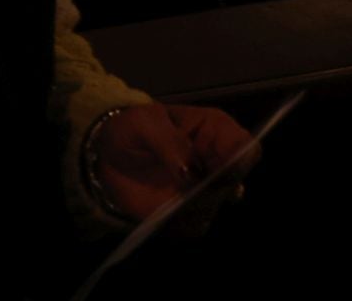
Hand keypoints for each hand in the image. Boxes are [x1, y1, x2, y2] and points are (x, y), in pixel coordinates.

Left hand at [94, 104, 256, 230]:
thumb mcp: (145, 124)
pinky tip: (161, 213)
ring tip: (166, 201)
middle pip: (234, 182)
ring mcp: (202, 190)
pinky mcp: (184, 212)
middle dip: (211, 191)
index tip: (219, 174)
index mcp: (215, 131)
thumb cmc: (131, 130)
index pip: (246, 147)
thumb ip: (170, 144)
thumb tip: (192, 172)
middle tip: (184, 190)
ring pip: (215, 207)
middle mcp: (217, 162)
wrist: (105, 155)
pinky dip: (179, 225)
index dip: (241, 162)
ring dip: (191, 209)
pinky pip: (193, 227)